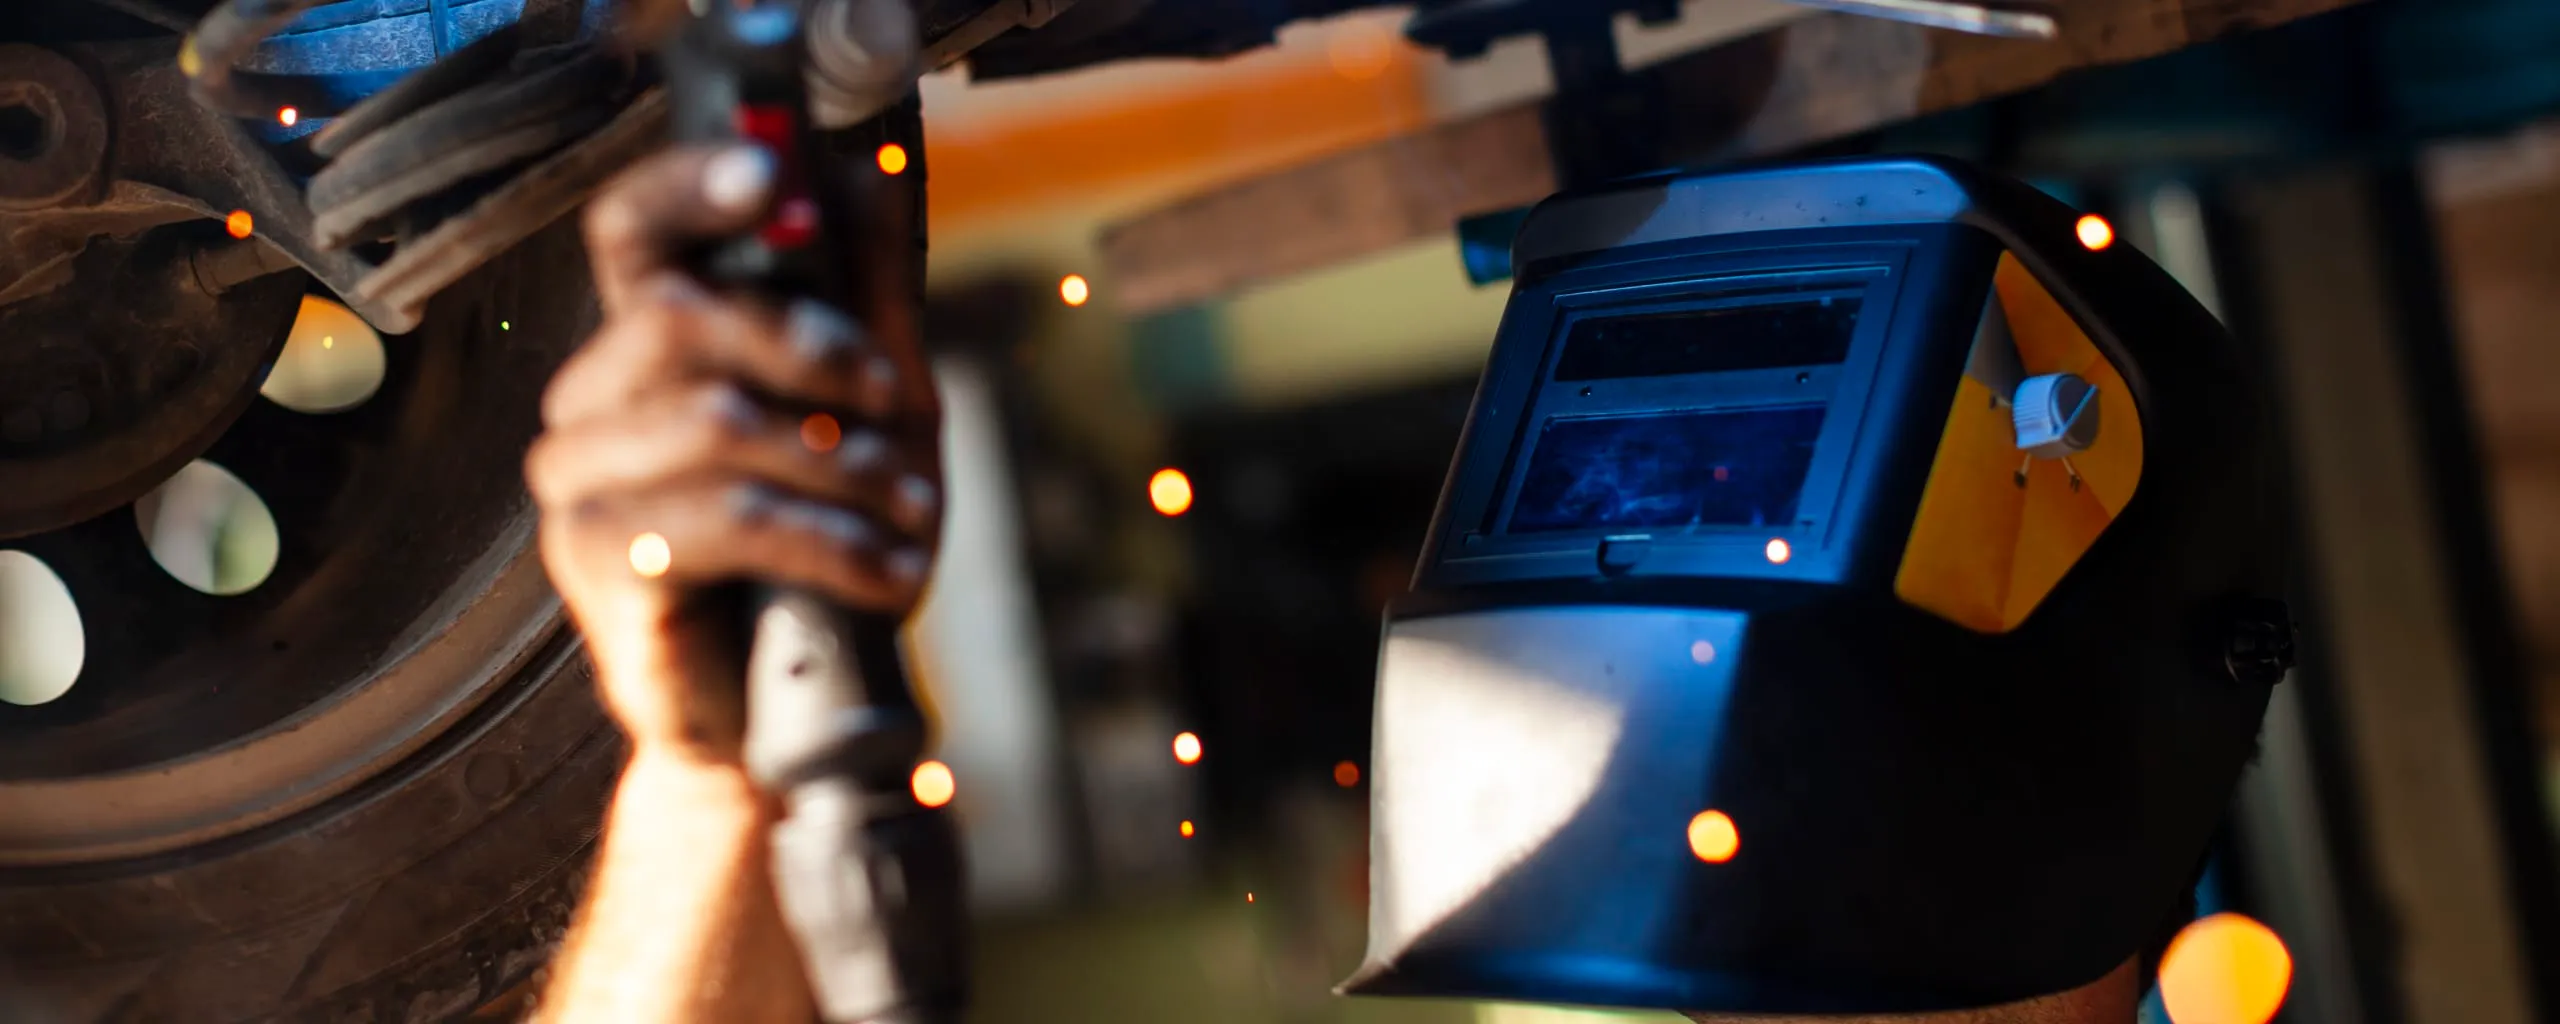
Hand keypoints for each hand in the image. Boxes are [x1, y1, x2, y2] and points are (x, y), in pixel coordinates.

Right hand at [530, 143, 942, 764]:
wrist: (787, 711)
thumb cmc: (820, 555)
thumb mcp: (872, 417)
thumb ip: (864, 303)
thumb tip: (864, 180)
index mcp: (644, 353)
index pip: (630, 233)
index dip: (688, 188)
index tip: (770, 177)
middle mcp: (590, 409)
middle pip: (677, 318)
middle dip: (815, 354)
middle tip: (895, 405)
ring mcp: (583, 491)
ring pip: (712, 422)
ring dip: (841, 465)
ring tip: (908, 513)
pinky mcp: (605, 572)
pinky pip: (724, 520)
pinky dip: (830, 539)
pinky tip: (886, 570)